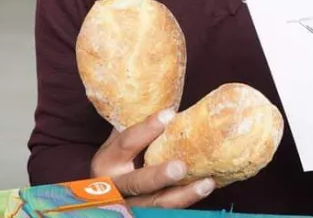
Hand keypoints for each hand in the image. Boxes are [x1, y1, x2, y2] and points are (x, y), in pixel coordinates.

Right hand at [90, 109, 214, 207]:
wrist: (106, 194)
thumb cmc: (119, 158)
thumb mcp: (118, 142)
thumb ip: (136, 127)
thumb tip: (169, 105)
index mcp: (106, 162)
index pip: (125, 144)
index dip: (146, 129)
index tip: (168, 115)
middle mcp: (116, 187)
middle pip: (137, 183)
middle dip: (158, 176)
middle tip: (180, 166)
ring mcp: (131, 204)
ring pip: (156, 203)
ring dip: (183, 195)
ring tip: (206, 183)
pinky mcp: (146, 212)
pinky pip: (168, 209)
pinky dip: (187, 200)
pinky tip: (205, 187)